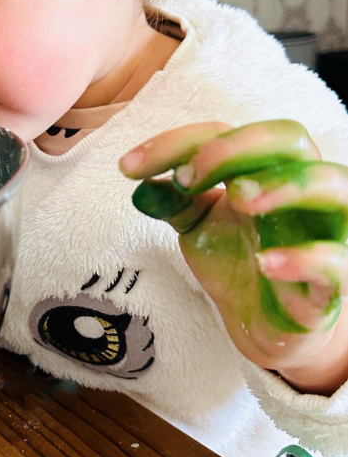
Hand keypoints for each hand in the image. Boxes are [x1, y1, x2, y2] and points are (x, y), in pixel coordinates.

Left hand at [120, 120, 347, 394]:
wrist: (261, 322)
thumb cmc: (236, 260)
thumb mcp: (196, 226)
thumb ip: (173, 203)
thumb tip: (139, 185)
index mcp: (263, 170)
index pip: (228, 134)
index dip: (178, 144)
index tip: (129, 167)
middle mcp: (299, 191)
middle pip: (289, 140)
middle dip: (235, 149)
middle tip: (186, 178)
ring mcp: (322, 232)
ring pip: (334, 187)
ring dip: (285, 185)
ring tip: (238, 197)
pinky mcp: (331, 284)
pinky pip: (336, 263)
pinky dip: (305, 258)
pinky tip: (264, 263)